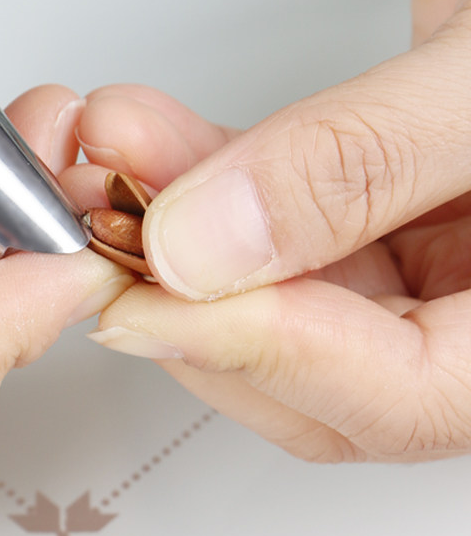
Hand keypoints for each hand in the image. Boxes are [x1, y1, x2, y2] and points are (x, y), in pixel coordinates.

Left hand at [70, 0, 470, 462]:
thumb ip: (356, 168)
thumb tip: (206, 249)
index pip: (400, 394)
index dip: (256, 351)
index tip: (142, 304)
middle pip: (316, 365)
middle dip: (191, 303)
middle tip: (105, 244)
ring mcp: (429, 256)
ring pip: (277, 290)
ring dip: (178, 233)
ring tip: (114, 162)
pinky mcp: (377, 198)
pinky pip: (275, 222)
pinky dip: (205, 181)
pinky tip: (149, 140)